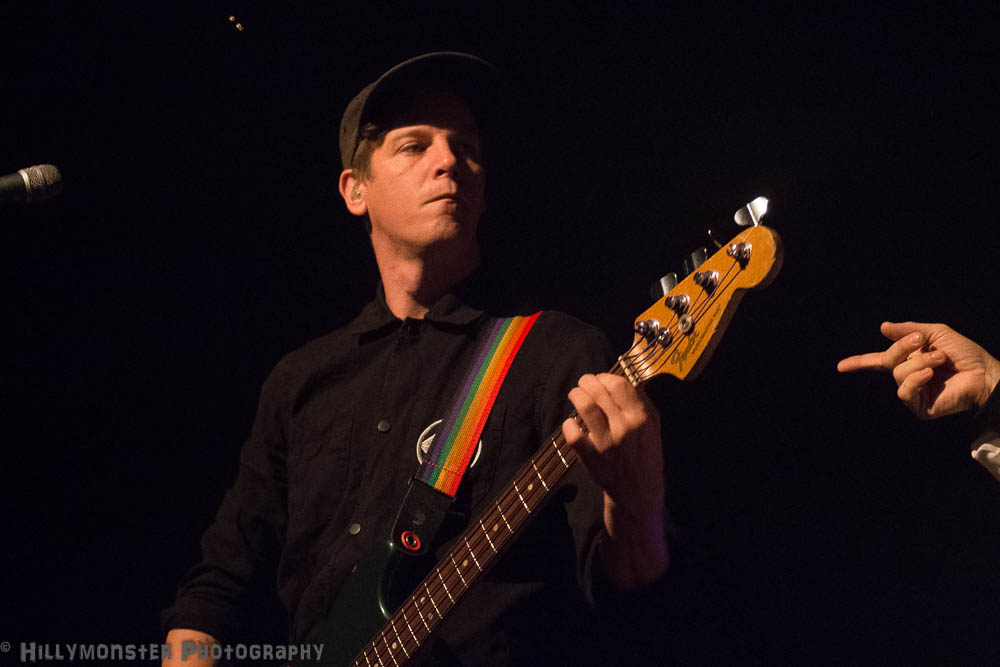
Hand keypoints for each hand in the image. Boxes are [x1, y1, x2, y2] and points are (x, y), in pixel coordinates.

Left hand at [563, 373, 663, 512]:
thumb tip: (625, 379)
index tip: (600, 379)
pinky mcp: (591, 458)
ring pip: (585, 406)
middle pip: (599, 391)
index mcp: (642, 418)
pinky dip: (568, 425)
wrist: (639, 493)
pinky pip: (573, 434)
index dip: (605, 377)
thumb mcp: (653, 427)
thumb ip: (642, 402)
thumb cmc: (645, 455)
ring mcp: (607, 443)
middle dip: (587, 382)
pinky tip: (571, 423)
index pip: (619, 384)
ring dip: (576, 395)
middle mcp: (625, 428)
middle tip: (583, 383)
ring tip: (575, 394)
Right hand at [837, 321, 999, 418]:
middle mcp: (907, 376)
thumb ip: (908, 330)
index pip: (878, 361)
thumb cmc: (964, 354)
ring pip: (897, 374)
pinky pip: (905, 391)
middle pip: (887, 361)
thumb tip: (882, 327)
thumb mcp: (935, 333)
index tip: (841, 366)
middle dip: (902, 348)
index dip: (858, 363)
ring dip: (919, 363)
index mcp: (908, 360)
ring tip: (940, 360)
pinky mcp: (919, 407)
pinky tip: (931, 373)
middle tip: (922, 341)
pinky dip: (916, 379)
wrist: (985, 373)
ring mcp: (913, 392)